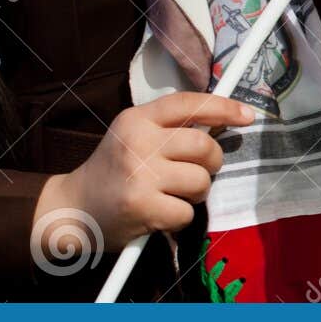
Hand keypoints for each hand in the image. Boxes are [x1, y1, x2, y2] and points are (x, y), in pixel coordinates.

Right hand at [32, 92, 253, 253]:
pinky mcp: (142, 207)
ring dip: (196, 193)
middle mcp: (138, 142)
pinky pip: (187, 213)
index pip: (189, 103)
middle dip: (212, 162)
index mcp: (136, 118)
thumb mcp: (134, 135)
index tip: (247, 115)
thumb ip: (170, 127)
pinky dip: (181, 218)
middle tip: (200, 171)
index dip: (224, 107)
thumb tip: (223, 122)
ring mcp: (139, 175)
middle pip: (204, 146)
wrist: (72, 209)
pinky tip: (160, 214)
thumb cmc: (114, 170)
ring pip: (201, 182)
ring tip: (174, 194)